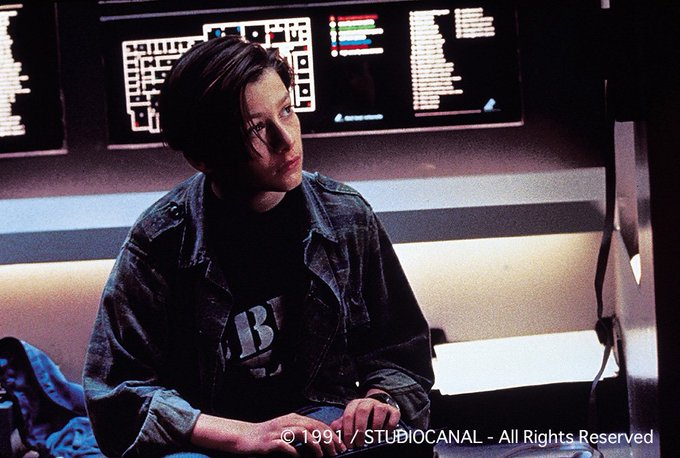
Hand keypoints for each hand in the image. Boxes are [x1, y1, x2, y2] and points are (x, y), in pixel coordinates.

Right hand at [191, 412, 346, 456]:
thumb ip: (302, 435)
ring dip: (315, 445)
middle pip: (314, 427)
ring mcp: (279, 431)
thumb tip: (322, 444)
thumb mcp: (287, 432)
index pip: (318, 424)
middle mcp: (288, 422)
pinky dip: (296, 452)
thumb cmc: (268, 437)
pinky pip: (287, 446)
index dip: (331, 435)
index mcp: (294, 418)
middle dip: (328, 440)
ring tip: (321, 456)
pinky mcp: (271, 442)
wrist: (245, 437)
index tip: (340, 446)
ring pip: (303, 433)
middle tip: (336, 452)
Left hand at [329, 390, 399, 448]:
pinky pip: (393, 415)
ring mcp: (381, 405)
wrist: (377, 409)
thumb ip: (340, 425)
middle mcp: (367, 402)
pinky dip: (389, 426)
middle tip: (359, 444)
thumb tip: (331, 433)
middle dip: (360, 429)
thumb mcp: (350, 420)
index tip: (349, 444)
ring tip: (372, 440)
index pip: (349, 415)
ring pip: (379, 410)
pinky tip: (384, 435)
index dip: (348, 430)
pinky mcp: (393, 410)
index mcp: (354, 404)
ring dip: (375, 427)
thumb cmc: (360, 418)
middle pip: (363, 411)